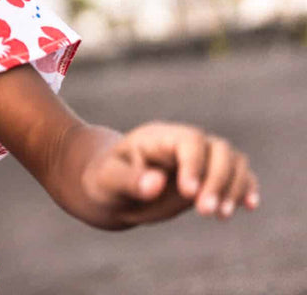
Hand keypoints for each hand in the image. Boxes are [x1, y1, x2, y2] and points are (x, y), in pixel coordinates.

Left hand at [81, 121, 258, 225]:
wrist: (112, 189)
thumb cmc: (105, 181)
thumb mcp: (107, 180)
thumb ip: (129, 181)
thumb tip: (156, 183)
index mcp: (158, 138)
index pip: (189, 142)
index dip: (195, 165)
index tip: (188, 194)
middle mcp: (183, 144)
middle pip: (218, 149)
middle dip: (218, 180)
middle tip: (204, 212)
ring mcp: (200, 159)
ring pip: (233, 161)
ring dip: (234, 187)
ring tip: (220, 215)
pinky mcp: (210, 177)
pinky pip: (238, 175)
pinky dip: (246, 188)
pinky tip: (248, 206)